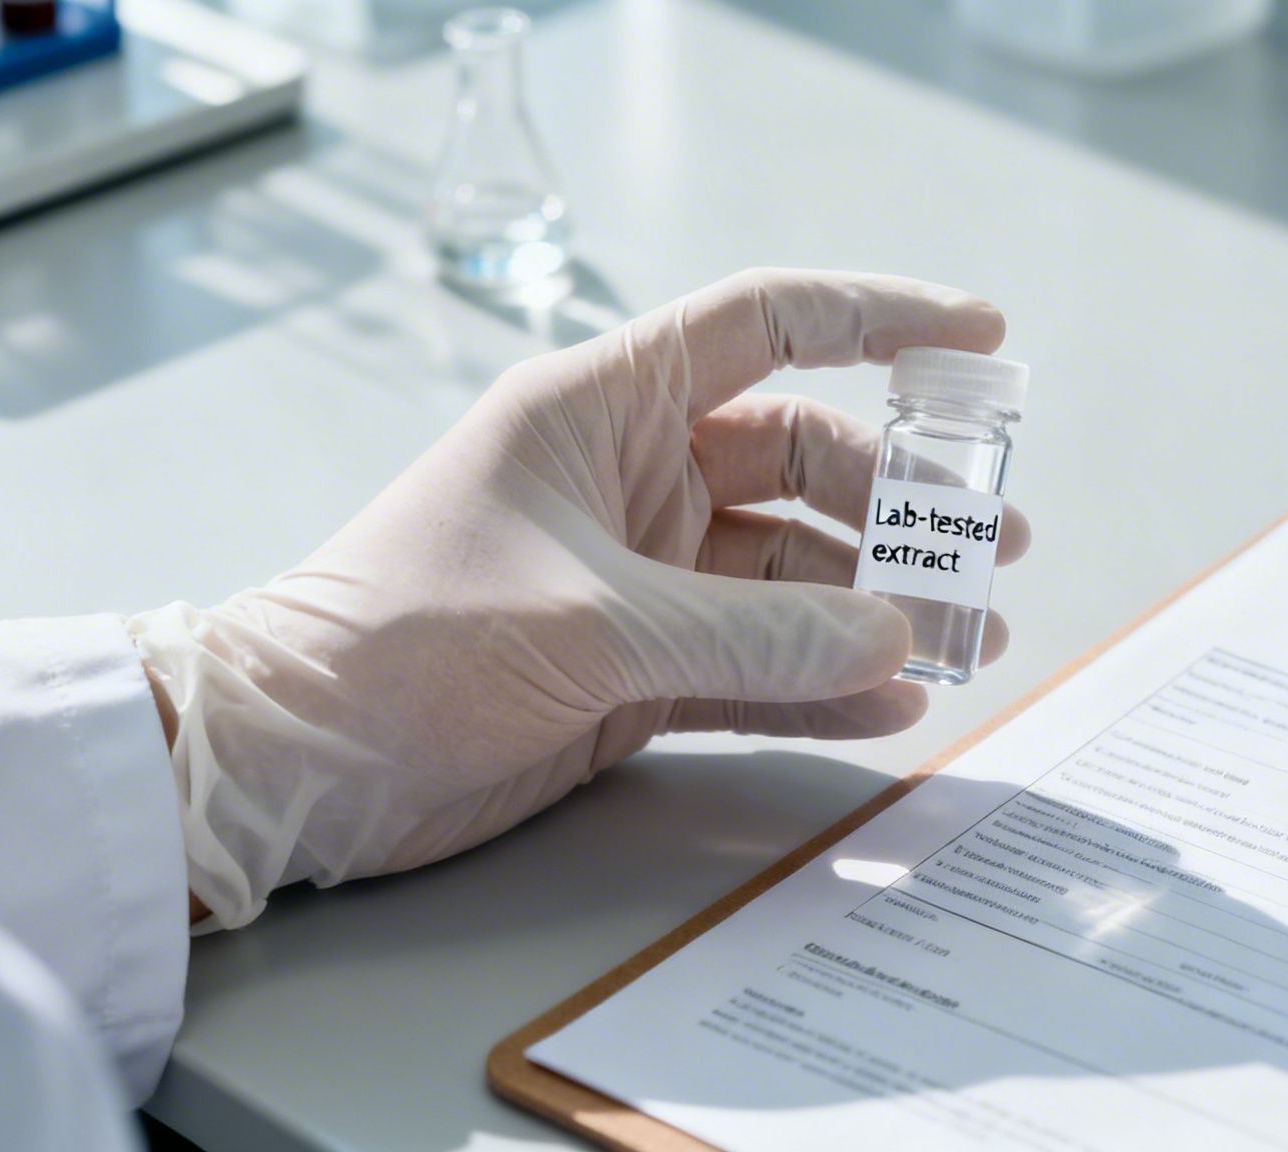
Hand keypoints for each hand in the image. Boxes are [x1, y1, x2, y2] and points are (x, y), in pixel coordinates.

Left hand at [129, 269, 1024, 927]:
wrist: (295, 767)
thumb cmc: (405, 641)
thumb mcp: (590, 623)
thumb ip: (754, 633)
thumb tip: (895, 637)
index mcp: (606, 409)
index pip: (767, 327)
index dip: (878, 318)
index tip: (980, 338)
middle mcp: (634, 481)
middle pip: (804, 462)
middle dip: (901, 501)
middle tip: (991, 545)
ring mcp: (641, 579)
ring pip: (792, 574)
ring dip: (877, 603)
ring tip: (969, 637)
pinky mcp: (638, 669)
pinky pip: (759, 663)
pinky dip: (824, 680)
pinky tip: (891, 701)